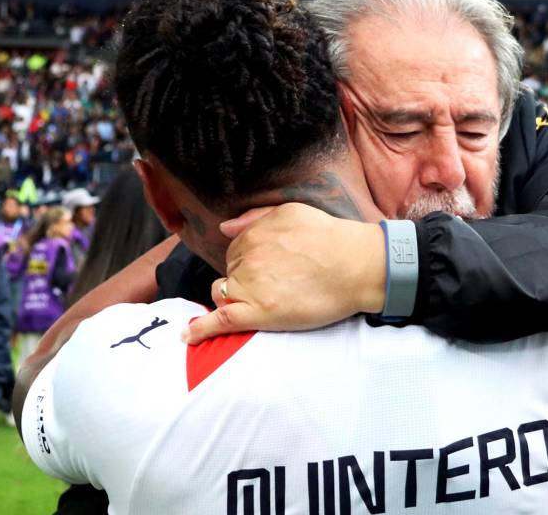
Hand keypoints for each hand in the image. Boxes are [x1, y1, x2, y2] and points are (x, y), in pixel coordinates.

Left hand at [182, 203, 385, 343]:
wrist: (358, 265)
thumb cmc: (332, 238)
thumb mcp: (292, 212)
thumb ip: (255, 218)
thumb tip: (224, 227)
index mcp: (253, 234)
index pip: (234, 252)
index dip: (247, 263)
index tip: (266, 271)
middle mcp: (247, 258)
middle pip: (229, 274)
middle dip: (242, 280)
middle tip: (275, 286)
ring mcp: (251, 287)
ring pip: (224, 295)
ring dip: (233, 299)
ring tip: (261, 303)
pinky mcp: (260, 313)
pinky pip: (221, 321)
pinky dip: (201, 329)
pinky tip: (189, 335)